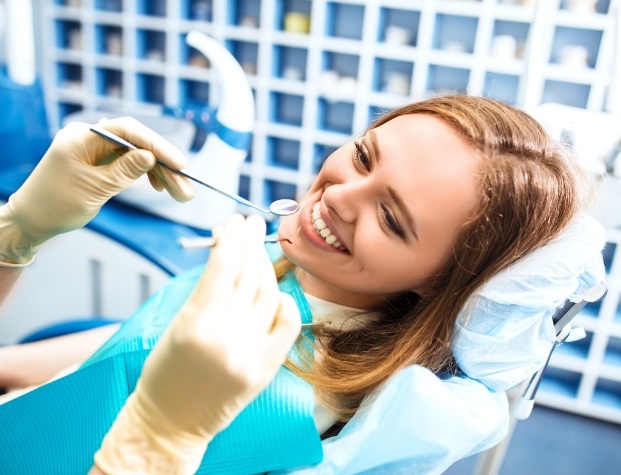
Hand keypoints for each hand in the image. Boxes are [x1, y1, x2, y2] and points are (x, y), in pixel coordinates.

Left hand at [0, 117, 194, 265]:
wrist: (32, 221)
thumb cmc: (56, 205)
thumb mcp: (94, 189)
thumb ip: (124, 171)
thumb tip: (151, 156)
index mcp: (81, 137)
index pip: (126, 131)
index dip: (156, 144)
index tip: (179, 163)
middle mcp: (89, 138)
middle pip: (136, 144)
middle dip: (164, 166)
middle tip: (186, 188)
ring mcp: (95, 149)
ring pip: (137, 155)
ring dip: (160, 173)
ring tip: (181, 193)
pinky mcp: (101, 162)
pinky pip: (129, 163)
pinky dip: (146, 175)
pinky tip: (161, 187)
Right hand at [94, 214, 300, 473]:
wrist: (172, 421)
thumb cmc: (165, 370)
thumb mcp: (176, 323)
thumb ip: (206, 290)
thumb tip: (230, 253)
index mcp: (195, 323)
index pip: (223, 268)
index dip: (231, 239)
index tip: (234, 221)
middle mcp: (226, 337)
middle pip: (247, 276)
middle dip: (250, 243)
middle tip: (251, 222)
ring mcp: (250, 353)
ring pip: (267, 294)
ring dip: (264, 266)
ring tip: (258, 248)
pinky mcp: (265, 368)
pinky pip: (287, 325)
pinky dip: (285, 302)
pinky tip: (276, 290)